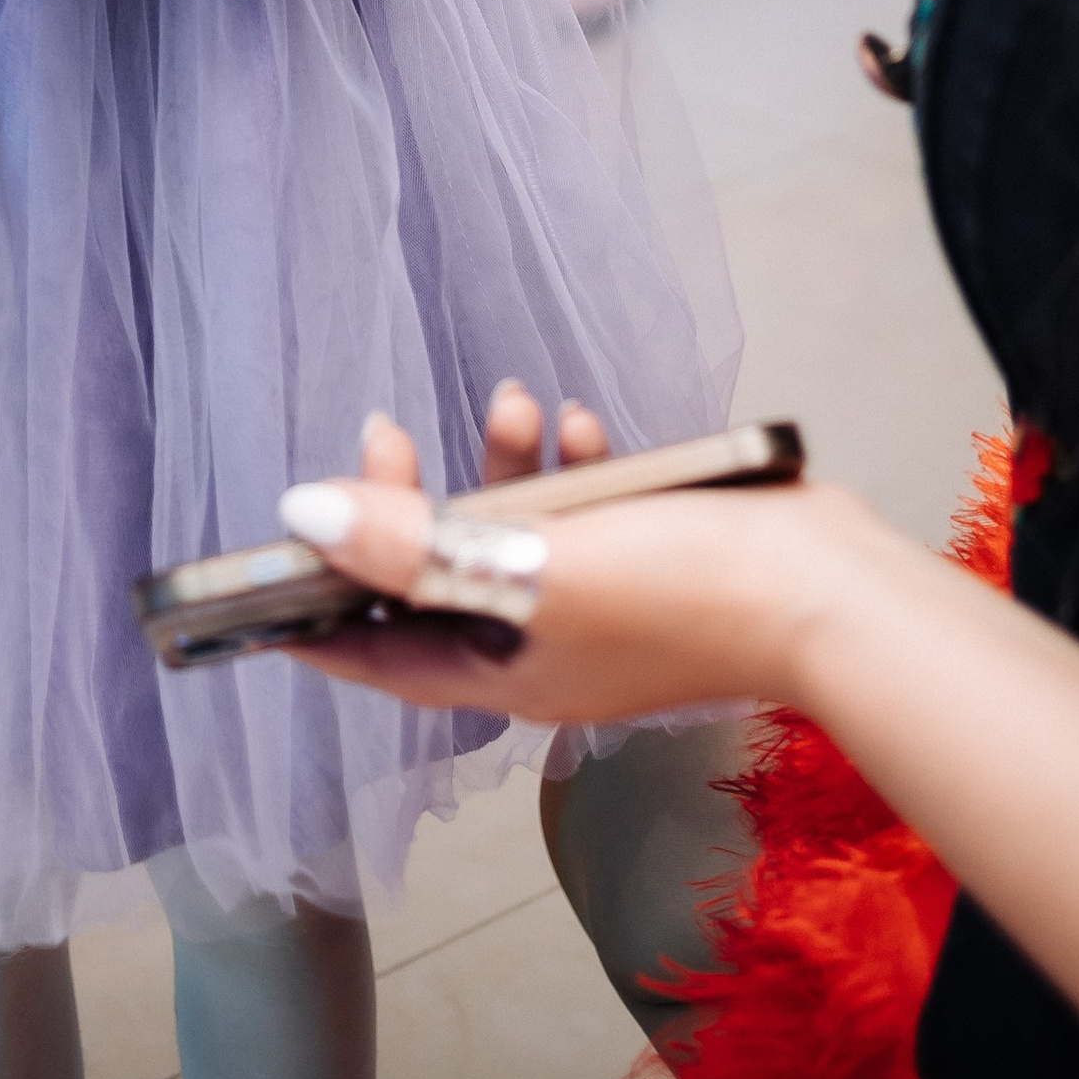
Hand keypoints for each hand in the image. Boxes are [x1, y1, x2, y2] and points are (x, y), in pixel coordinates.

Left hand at [281, 392, 849, 728]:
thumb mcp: (524, 565)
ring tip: (517, 403)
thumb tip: (301, 515)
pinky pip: (584, 516)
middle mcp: (544, 652)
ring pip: (515, 534)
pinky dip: (572, 470)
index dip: (311, 616)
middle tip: (384, 430)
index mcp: (503, 675)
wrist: (822, 591)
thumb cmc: (676, 590)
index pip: (376, 657)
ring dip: (503, 465)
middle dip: (410, 502)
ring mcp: (601, 612)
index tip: (256, 575)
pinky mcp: (651, 568)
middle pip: (441, 580)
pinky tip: (579, 425)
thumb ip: (407, 542)